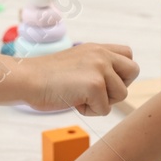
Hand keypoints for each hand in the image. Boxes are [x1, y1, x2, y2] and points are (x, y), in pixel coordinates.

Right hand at [16, 43, 138, 114]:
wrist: (26, 80)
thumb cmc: (46, 78)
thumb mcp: (77, 64)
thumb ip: (96, 68)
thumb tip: (116, 86)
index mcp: (97, 48)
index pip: (128, 54)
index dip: (121, 72)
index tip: (103, 82)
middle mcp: (101, 54)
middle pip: (133, 71)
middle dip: (119, 86)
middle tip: (97, 92)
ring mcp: (99, 68)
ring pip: (121, 94)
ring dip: (102, 102)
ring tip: (79, 96)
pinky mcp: (95, 85)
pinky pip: (104, 110)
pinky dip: (89, 111)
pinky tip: (72, 101)